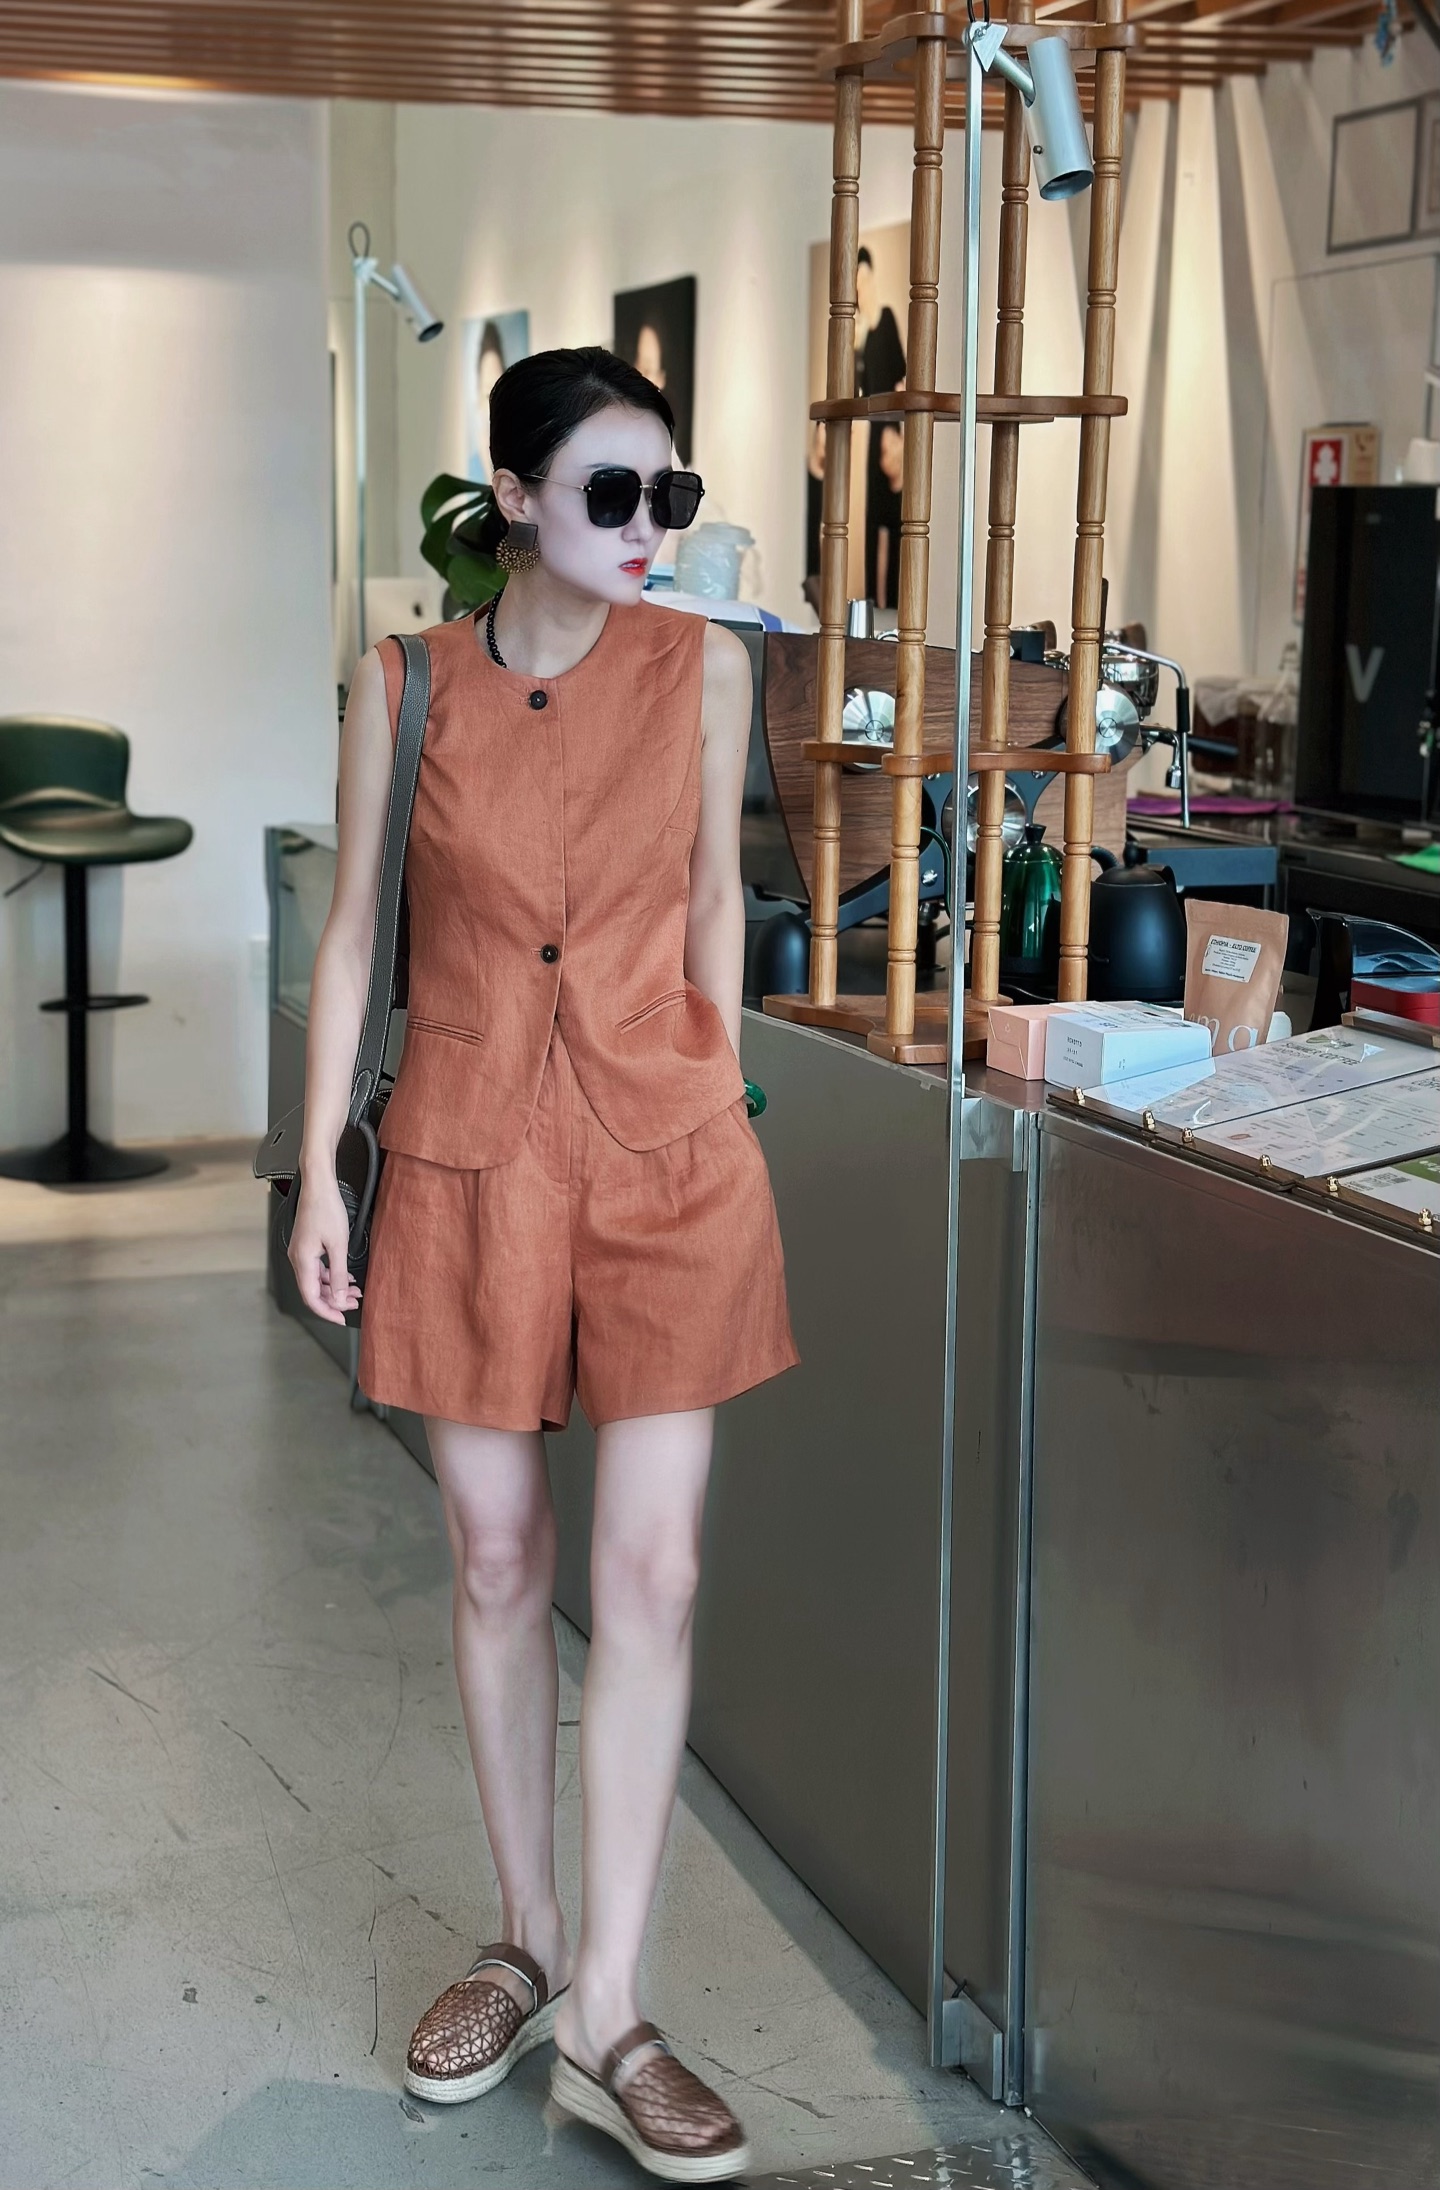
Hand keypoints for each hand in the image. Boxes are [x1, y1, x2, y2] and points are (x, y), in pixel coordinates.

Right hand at [288, 1168, 361, 1324]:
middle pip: (313, 1291)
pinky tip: (346, 1277)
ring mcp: (301, 1252)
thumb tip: (337, 1298)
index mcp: (302, 1261)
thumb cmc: (326, 1208)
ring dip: (334, 1288)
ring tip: (355, 1292)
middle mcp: (297, 1258)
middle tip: (354, 1304)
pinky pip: (317, 1268)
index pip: (311, 1298)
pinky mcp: (306, 1245)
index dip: (327, 1312)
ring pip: (316, 1280)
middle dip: (334, 1300)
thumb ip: (338, 1274)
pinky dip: (331, 1276)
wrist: (319, 1184)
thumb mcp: (338, 1245)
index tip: (342, 1319)